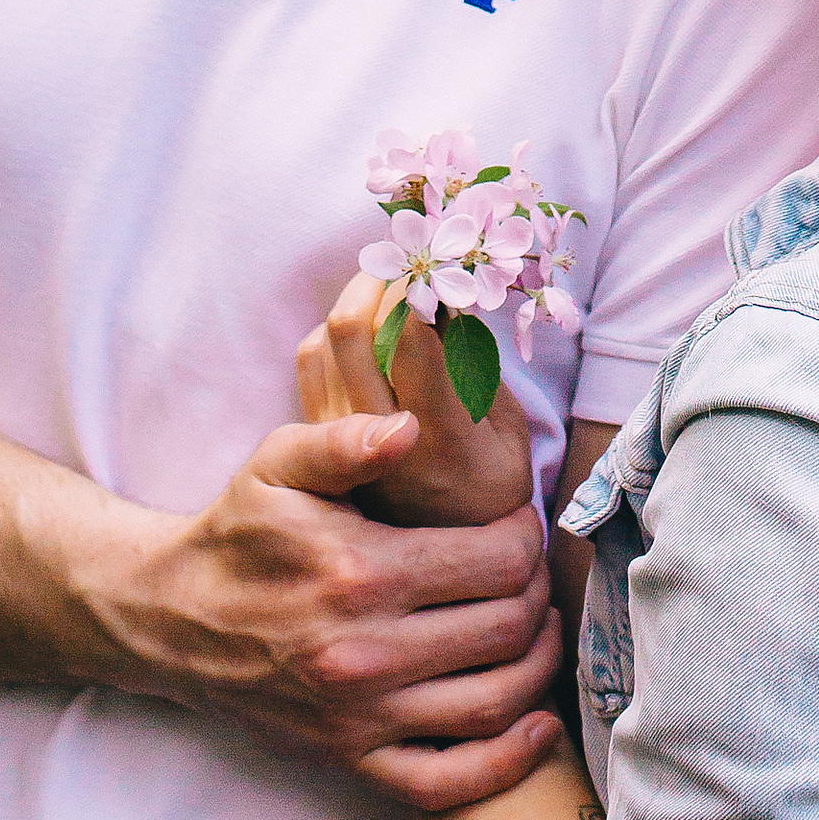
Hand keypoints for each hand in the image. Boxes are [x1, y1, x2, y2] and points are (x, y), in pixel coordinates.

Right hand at [75, 406, 560, 811]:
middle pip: (506, 627)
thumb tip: (412, 427)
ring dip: (539, 665)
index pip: (494, 559)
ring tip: (543, 628)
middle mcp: (365, 652)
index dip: (526, 536)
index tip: (520, 522)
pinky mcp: (349, 758)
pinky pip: (446, 782)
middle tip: (535, 570)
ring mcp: (358, 716)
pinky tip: (537, 725)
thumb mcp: (279, 463)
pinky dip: (506, 762)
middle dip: (538, 593)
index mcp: (358, 572)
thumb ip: (346, 440)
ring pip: (492, 702)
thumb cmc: (239, 531)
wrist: (173, 618)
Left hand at [297, 271, 538, 531]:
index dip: (419, 285)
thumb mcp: (509, 429)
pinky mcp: (317, 443)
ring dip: (354, 300)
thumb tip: (445, 292)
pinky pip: (309, 362)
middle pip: (352, 329)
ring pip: (323, 341)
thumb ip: (480, 365)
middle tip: (405, 261)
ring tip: (388, 289)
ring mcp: (340, 442)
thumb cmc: (491, 481)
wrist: (448, 558)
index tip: (436, 261)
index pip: (412, 337)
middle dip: (378, 277)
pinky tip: (364, 330)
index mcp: (439, 434)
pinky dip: (331, 331)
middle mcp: (380, 438)